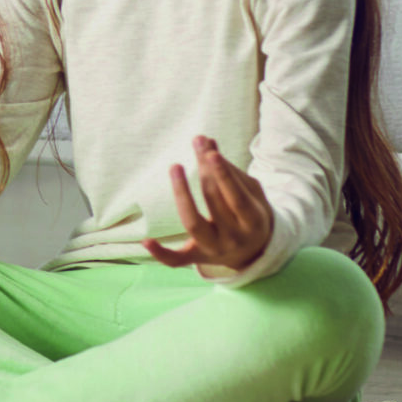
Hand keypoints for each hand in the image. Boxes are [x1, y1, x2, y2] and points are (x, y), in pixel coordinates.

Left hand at [144, 135, 275, 272]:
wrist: (255, 251)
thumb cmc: (250, 211)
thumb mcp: (250, 191)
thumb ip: (228, 168)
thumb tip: (205, 140)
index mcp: (254, 221)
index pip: (236, 197)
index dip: (224, 175)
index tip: (210, 153)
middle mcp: (234, 238)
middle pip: (215, 203)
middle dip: (206, 172)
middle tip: (198, 144)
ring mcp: (214, 250)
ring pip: (193, 224)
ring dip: (182, 195)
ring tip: (175, 166)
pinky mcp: (196, 258)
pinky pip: (176, 261)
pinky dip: (161, 253)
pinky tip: (146, 240)